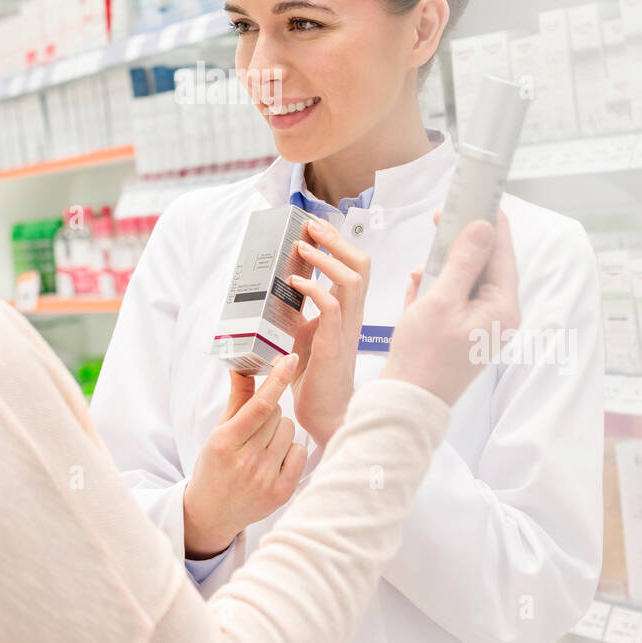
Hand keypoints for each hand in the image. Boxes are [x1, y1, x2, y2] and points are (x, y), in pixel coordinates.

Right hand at [183, 355, 307, 559]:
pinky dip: (291, 450)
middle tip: (256, 427)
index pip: (260, 406)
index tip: (290, 359)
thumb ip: (237, 399)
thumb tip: (242, 366)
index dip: (277, 380)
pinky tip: (275, 459)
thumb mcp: (218, 432)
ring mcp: (265, 479)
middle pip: (277, 414)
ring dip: (280, 431)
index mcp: (225, 443)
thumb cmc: (214, 467)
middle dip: (270, 412)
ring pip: (290, 430)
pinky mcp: (281, 493)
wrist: (212, 513)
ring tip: (263, 445)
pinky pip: (300, 453)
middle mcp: (246, 462)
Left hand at [288, 216, 370, 447]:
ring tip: (302, 248)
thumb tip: (281, 286)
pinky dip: (312, 288)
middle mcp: (353, 317)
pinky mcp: (333, 346)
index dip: (338, 243)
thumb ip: (302, 311)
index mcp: (349, 312)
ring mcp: (345, 330)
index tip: (315, 227)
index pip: (356, 267)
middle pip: (361, 265)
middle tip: (311, 226)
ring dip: (325, 258)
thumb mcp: (307, 333)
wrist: (325, 415)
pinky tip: (294, 282)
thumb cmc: (315, 376)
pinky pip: (331, 308)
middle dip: (335, 240)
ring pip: (351, 280)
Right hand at [380, 210, 519, 406]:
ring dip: (445, 265)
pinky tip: (418, 282)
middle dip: (463, 241)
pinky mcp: (460, 334)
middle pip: (486, 265)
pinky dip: (436, 287)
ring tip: (425, 255)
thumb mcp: (443, 300)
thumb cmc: (424, 354)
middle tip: (442, 216)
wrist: (407, 402)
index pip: (504, 253)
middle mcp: (497, 316)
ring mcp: (479, 326)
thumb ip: (464, 260)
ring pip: (466, 280)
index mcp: (503, 308)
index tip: (479, 196)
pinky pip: (452, 299)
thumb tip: (483, 226)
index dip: (492, 222)